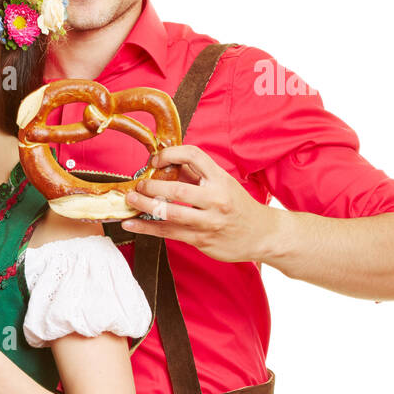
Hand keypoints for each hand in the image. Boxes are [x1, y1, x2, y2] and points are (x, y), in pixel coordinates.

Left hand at [121, 144, 279, 263]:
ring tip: (130, 200)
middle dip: (151, 186)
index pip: (193, 156)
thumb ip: (195, 174)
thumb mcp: (222, 183)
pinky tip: (132, 224)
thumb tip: (165, 164)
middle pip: (177, 190)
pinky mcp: (202, 240)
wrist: (263, 235)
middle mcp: (216, 199)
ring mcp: (209, 222)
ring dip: (145, 205)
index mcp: (220, 179)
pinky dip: (147, 228)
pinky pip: (169, 233)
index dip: (170, 154)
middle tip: (137, 185)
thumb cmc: (238, 206)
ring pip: (170, 214)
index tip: (155, 160)